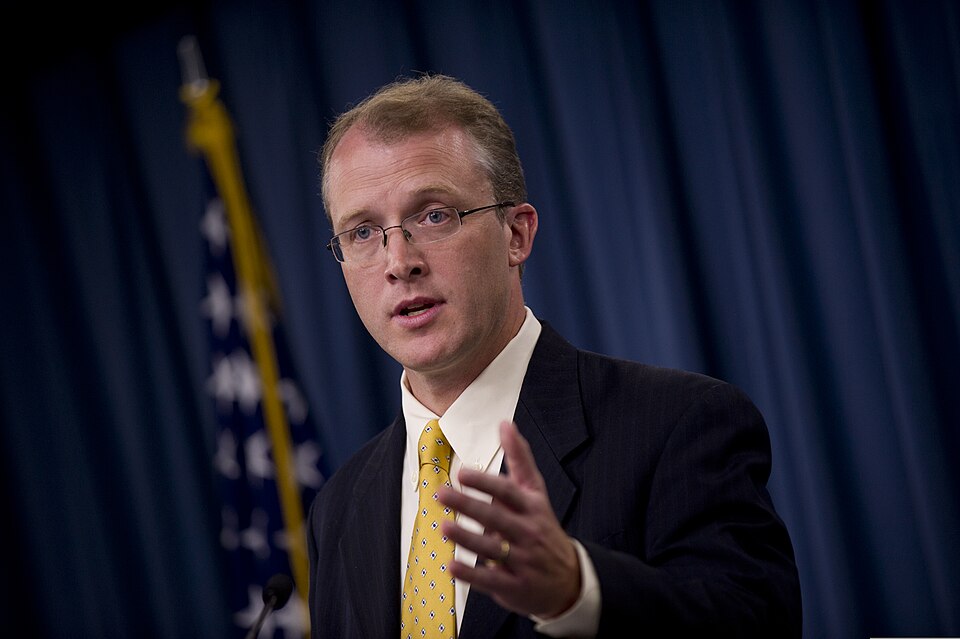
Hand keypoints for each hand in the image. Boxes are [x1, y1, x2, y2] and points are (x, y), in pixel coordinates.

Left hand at [438, 420, 580, 617]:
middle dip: (469, 505)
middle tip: (441, 492)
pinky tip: (452, 566)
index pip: (509, 492)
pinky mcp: (516, 586)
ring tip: (444, 526)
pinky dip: (471, 574)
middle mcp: (529, 532)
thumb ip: (520, 459)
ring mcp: (524, 561)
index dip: (486, 483)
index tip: (463, 472)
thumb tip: (505, 423)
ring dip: (467, 538)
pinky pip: (491, 580)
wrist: (569, 578)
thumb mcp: (536, 492)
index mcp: (533, 507)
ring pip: (493, 549)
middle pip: (497, 518)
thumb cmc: (543, 527)